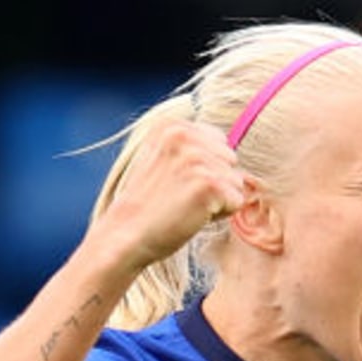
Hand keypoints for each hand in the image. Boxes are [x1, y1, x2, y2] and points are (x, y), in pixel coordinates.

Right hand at [87, 119, 246, 272]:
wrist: (125, 235)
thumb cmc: (144, 206)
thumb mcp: (160, 159)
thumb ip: (190, 147)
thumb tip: (230, 150)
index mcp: (171, 124)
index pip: (218, 141)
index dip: (204, 168)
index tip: (176, 182)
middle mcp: (184, 135)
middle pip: (230, 159)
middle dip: (214, 182)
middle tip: (180, 197)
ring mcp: (197, 158)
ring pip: (236, 182)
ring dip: (216, 200)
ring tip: (184, 206)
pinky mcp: (209, 184)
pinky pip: (236, 201)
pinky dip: (218, 215)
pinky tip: (192, 216)